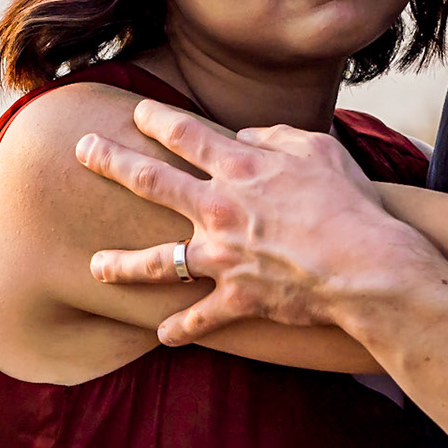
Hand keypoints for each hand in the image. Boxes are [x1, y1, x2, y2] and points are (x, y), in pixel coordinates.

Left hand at [76, 100, 437, 344]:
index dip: (156, 119)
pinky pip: (199, 317)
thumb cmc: (350, 201)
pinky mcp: (236, 298)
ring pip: (156, 260)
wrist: (364, 265)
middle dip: (110, 161)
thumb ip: (275, 137)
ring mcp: (221, 256)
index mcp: (239, 166)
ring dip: (121, 265)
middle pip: (150, 180)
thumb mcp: (318, 149)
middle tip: (82, 149)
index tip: (137, 112)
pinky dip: (181, 328)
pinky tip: (163, 335)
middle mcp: (218, 207)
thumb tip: (245, 137)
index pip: (184, 133)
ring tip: (95, 267)